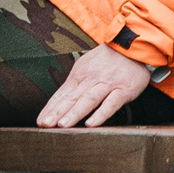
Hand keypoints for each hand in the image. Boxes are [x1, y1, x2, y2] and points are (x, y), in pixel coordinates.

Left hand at [37, 46, 152, 129]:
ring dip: (75, 113)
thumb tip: (57, 103)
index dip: (51, 108)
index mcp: (79, 75)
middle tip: (46, 125)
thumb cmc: (106, 61)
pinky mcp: (123, 90)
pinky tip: (91, 124)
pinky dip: (101, 114)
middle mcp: (91, 80)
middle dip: (57, 112)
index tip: (40, 122)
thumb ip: (74, 85)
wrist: (132, 47)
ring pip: (88, 100)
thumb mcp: (86, 67)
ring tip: (63, 125)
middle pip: (72, 98)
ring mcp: (107, 84)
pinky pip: (111, 103)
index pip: (62, 94)